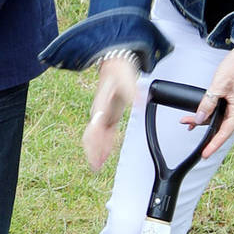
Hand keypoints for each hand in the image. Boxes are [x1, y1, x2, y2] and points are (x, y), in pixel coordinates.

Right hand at [82, 54, 141, 172]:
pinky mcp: (106, 117)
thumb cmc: (119, 74)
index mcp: (100, 106)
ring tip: (97, 166)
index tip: (95, 152)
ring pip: (94, 138)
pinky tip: (104, 156)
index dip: (94, 142)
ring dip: (95, 152)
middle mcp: (98, 113)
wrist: (114, 67)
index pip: (94, 128)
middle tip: (95, 167)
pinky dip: (102, 146)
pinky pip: (101, 135)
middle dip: (92, 152)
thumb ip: (134, 94)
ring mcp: (101, 116)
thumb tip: (142, 102)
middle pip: (90, 136)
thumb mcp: (127, 82)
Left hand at [182, 48, 233, 155]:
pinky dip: (205, 115)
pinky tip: (194, 117)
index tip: (206, 153)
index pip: (225, 132)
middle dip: (204, 133)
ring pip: (216, 120)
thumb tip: (199, 117)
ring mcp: (233, 107)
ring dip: (201, 121)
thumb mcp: (218, 85)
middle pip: (219, 128)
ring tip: (186, 121)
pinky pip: (216, 113)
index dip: (214, 144)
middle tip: (191, 137)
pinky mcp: (229, 103)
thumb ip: (208, 102)